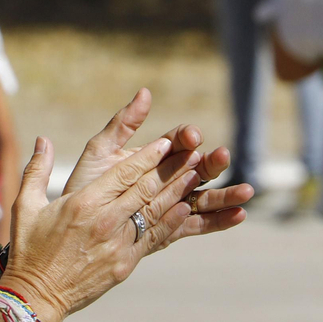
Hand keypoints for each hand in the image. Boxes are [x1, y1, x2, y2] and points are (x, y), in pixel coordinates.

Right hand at [0, 135, 201, 321]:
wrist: (36, 296)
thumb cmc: (29, 249)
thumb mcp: (26, 206)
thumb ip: (37, 170)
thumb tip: (44, 139)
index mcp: (83, 203)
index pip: (124, 173)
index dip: (148, 156)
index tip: (166, 142)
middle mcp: (105, 221)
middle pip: (146, 188)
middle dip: (171, 168)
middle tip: (192, 151)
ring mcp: (117, 244)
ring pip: (155, 211)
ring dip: (178, 190)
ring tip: (197, 173)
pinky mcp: (125, 264)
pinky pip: (153, 237)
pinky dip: (171, 221)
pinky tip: (186, 207)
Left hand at [63, 89, 252, 239]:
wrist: (75, 228)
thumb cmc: (85, 186)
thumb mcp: (100, 152)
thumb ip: (123, 124)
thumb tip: (145, 92)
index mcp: (154, 156)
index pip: (178, 143)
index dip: (187, 138)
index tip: (191, 137)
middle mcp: (169, 178)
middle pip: (198, 168)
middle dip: (213, 163)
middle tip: (222, 156)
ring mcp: (173, 204)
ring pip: (205, 197)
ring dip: (226, 193)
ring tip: (247, 191)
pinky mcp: (173, 229)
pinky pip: (200, 224)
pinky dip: (220, 220)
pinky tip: (239, 215)